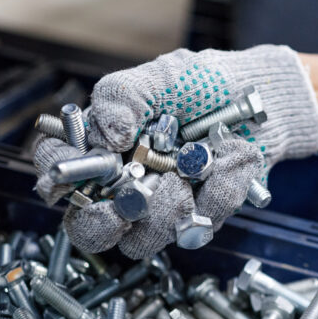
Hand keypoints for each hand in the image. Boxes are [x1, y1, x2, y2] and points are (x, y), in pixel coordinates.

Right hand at [33, 46, 317, 257]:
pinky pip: (197, 227)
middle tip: (129, 200)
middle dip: (103, 222)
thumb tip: (104, 136)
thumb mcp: (159, 77)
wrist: (262, 98)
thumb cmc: (204, 85)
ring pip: (141, 241)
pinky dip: (216, 193)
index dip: (56, 174)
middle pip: (89, 230)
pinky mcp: (199, 220)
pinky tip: (228, 163)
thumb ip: (120, 98)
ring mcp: (161, 208)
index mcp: (103, 148)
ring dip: (166, 207)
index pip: (58, 170)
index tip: (71, 168)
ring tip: (191, 168)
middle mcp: (124, 185)